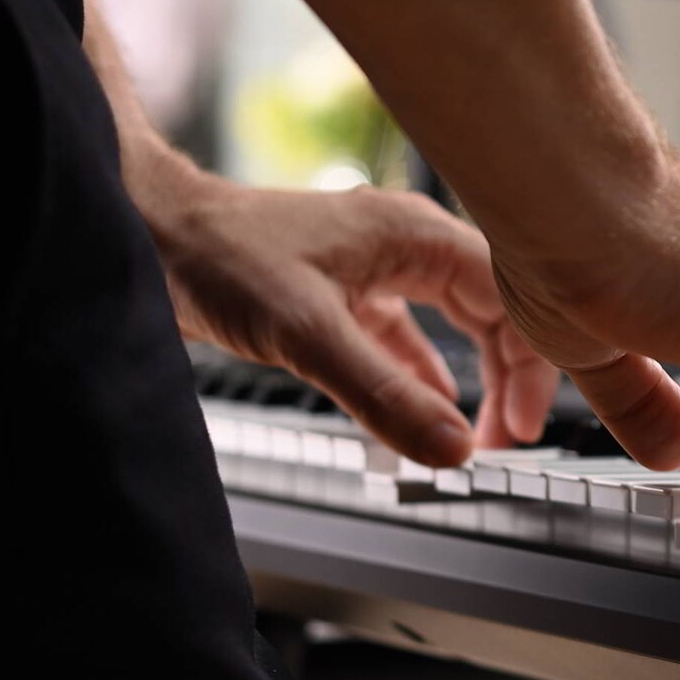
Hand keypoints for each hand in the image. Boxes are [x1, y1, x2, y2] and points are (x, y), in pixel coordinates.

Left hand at [150, 179, 560, 466]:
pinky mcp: (353, 287)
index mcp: (419, 235)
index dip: (532, 365)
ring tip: (480, 433)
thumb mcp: (306, 332)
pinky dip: (429, 374)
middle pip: (499, 311)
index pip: (514, 300)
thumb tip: (453, 448)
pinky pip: (417, 333)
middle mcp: (412, 243)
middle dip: (512, 377)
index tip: (523, 426)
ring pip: (462, 323)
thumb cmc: (216, 255)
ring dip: (477, 378)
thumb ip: (384, 393)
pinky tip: (430, 407)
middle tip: (508, 440)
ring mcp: (384, 263)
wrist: (146, 230)